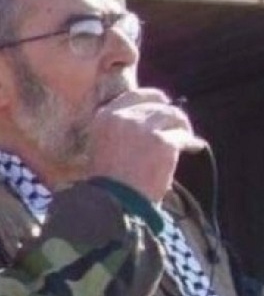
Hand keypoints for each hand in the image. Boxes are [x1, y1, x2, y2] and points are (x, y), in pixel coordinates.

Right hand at [86, 88, 206, 202]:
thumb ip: (119, 128)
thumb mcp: (101, 145)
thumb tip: (147, 121)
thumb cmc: (107, 181)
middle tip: (178, 124)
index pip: (135, 95)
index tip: (161, 105)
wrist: (115, 201)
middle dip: (169, 113)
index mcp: (105, 116)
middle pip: (157, 103)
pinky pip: (183, 136)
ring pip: (173, 115)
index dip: (152, 99)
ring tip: (185, 137)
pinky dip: (190, 142)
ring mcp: (145, 128)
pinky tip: (193, 147)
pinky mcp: (164, 142)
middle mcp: (124, 117)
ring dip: (182, 126)